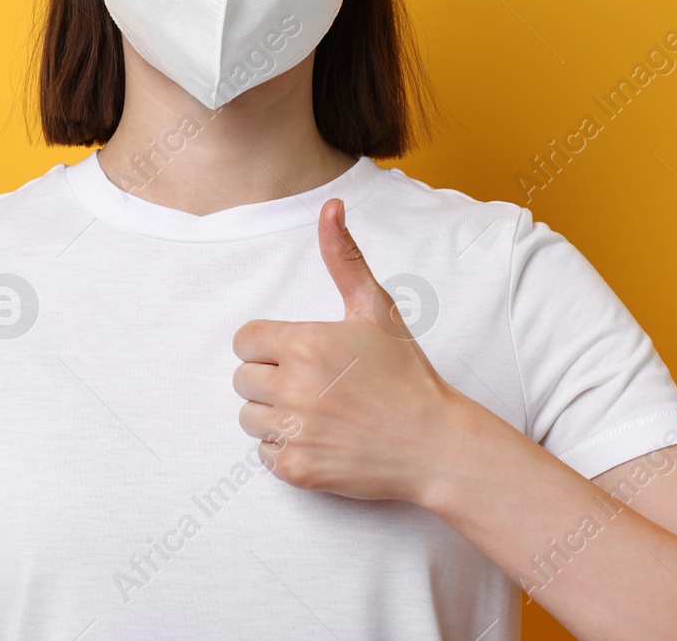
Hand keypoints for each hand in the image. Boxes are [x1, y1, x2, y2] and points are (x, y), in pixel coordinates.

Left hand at [231, 197, 464, 503]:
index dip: (269, 346)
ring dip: (273, 415)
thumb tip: (330, 207)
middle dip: (270, 379)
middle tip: (313, 384)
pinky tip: (320, 438)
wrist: (435, 443)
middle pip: (242, 379)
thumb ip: (344, 257)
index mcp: (304, 344)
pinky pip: (263, 454)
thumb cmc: (405, 373)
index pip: (245, 340)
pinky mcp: (297, 469)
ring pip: (248, 417)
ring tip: (316, 411)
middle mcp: (293, 387)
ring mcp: (294, 431)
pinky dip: (284, 449)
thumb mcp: (376, 309)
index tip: (299, 354)